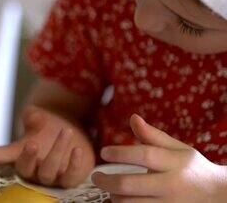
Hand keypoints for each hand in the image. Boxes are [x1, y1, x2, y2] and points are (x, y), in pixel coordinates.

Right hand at [0, 106, 94, 187]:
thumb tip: (31, 115)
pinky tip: (78, 150)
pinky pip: (70, 178)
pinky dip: (74, 165)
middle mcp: (31, 168)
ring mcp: (49, 177)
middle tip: (33, 144)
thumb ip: (34, 116)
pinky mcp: (69, 179)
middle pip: (24, 169)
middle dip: (28, 158)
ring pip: (49, 172)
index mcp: (17, 153)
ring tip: (66, 131)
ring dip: (57, 152)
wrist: (73, 134)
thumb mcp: (39, 119)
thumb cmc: (49, 127)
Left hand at [93, 114, 226, 202]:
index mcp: (174, 163)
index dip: (121, 153)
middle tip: (95, 176)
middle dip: (107, 180)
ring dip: (114, 196)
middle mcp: (171, 185)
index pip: (144, 156)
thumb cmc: (191, 168)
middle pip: (130, 184)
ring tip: (109, 189)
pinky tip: (121, 200)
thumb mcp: (178, 149)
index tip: (103, 152)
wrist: (217, 196)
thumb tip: (132, 117)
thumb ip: (153, 136)